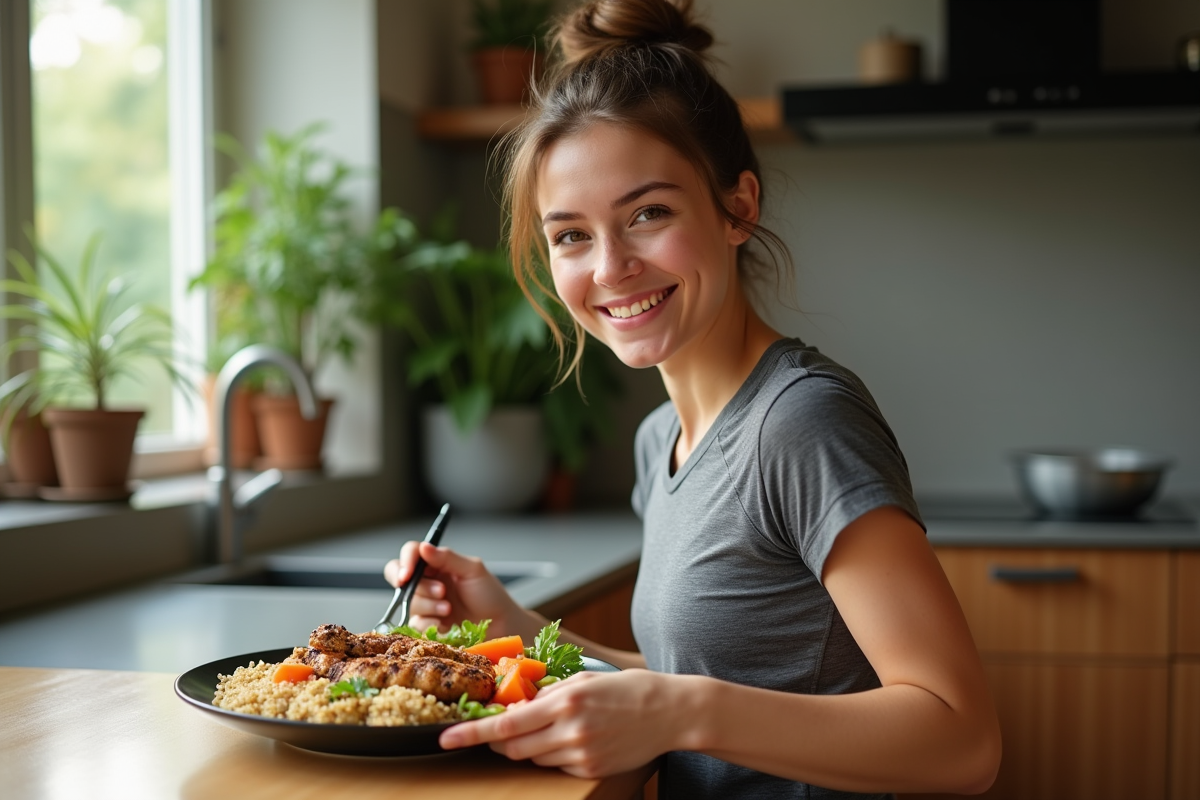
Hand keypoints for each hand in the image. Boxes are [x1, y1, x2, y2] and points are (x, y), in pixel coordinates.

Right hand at [382, 543, 532, 638]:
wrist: (499, 625)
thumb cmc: (489, 595)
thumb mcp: (472, 570)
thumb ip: (447, 558)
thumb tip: (424, 547)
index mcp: (437, 563)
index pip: (411, 553)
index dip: (404, 562)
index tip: (406, 575)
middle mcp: (427, 580)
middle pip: (400, 576)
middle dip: (418, 586)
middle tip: (441, 592)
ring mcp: (425, 602)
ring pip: (409, 600)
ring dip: (429, 605)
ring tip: (449, 608)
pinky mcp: (426, 623)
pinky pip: (415, 622)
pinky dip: (429, 621)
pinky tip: (445, 622)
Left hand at [439, 670, 685, 778]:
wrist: (669, 712)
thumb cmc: (627, 689)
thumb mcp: (583, 680)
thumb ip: (547, 693)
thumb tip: (514, 702)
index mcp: (564, 702)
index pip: (505, 724)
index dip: (472, 734)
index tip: (446, 738)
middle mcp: (569, 731)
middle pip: (513, 747)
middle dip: (499, 741)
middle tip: (498, 728)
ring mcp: (580, 753)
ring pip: (532, 758)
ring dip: (528, 745)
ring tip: (550, 727)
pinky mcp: (589, 769)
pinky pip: (555, 766)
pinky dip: (552, 753)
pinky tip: (573, 737)